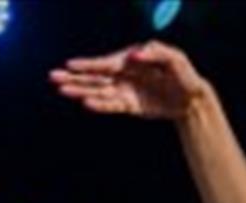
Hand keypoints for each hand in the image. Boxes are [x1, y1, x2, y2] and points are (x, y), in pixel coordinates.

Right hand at [50, 41, 212, 119]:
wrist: (192, 99)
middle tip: (53, 77)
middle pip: (95, 76)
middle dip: (75, 77)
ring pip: (99, 91)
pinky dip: (100, 105)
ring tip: (62, 91)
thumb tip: (134, 55)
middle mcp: (124, 74)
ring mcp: (125, 90)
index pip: (106, 63)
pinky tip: (86, 103)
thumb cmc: (184, 74)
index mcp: (130, 60)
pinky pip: (112, 106)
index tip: (71, 65)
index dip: (89, 65)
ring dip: (81, 91)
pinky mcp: (130, 105)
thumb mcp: (176, 60)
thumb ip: (156, 53)